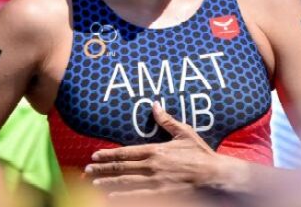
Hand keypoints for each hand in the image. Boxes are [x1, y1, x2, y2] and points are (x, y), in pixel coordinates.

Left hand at [84, 102, 222, 197]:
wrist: (213, 175)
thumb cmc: (200, 154)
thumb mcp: (184, 133)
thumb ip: (167, 121)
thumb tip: (155, 105)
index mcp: (155, 150)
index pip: (125, 152)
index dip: (108, 155)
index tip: (95, 155)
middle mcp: (151, 166)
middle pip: (120, 168)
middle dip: (101, 169)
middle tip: (87, 170)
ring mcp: (154, 182)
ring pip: (124, 183)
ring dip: (107, 182)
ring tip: (93, 182)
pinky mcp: (160, 194)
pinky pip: (136, 196)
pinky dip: (122, 196)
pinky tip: (111, 196)